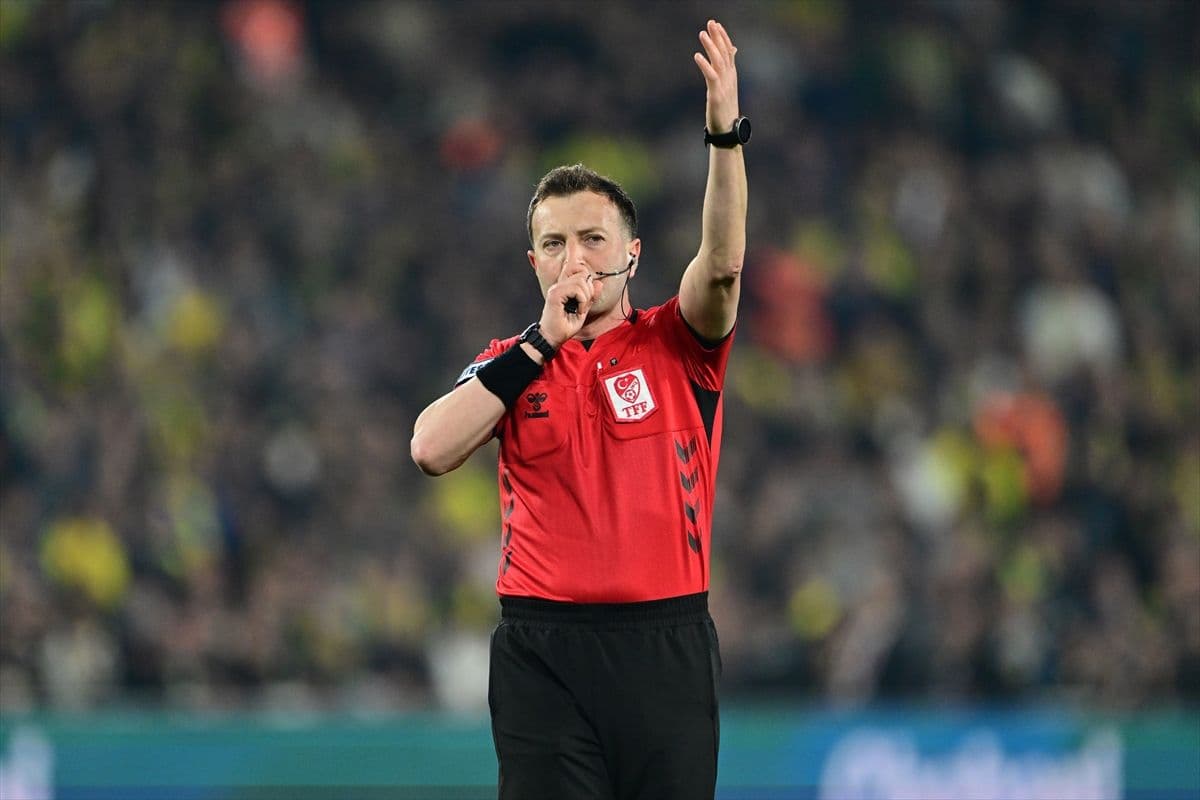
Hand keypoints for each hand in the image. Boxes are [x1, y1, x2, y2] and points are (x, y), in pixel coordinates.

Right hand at [539, 262, 600, 347]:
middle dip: (589, 290)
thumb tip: (599, 283)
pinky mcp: (555, 295)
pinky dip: (582, 300)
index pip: (580, 271)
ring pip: (581, 280)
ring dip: (586, 296)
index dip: (589, 283)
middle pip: (583, 274)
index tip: (586, 300)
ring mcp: (556, 289)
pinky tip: (578, 311)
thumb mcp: (583, 310)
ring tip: (581, 309)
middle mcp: (559, 285)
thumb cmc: (564, 327)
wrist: (551, 338)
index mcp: (564, 287)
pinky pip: (576, 289)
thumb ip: (590, 297)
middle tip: (584, 306)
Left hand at [693, 19, 739, 134]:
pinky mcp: (717, 95)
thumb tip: (731, 59)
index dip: (723, 37)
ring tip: (703, 34)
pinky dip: (704, 65)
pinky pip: (711, 76)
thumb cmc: (725, 111)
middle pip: (725, 53)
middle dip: (718, 37)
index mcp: (732, 76)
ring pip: (719, 61)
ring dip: (711, 46)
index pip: (729, 52)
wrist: (728, 131)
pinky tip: (697, 55)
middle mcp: (730, 78)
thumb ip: (727, 73)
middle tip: (711, 22)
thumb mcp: (727, 89)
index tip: (716, 25)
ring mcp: (724, 86)